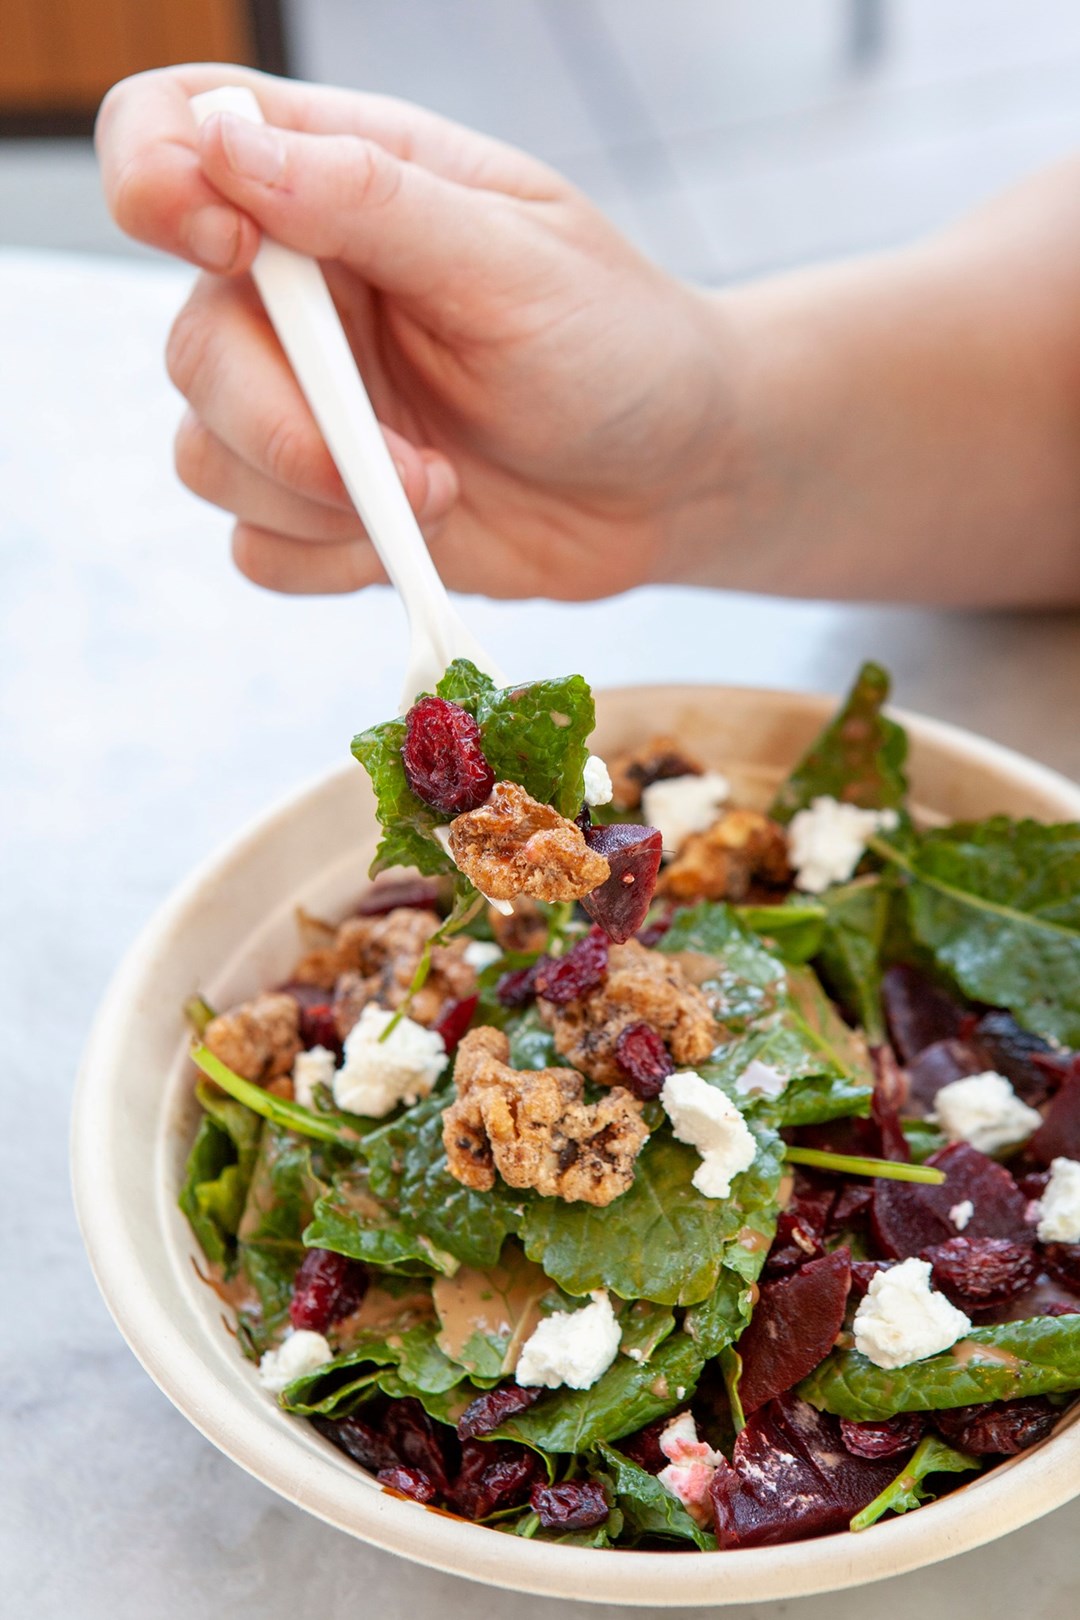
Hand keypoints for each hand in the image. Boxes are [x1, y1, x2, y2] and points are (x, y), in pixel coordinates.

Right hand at [97, 66, 732, 598]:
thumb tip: (224, 147)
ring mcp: (307, 408)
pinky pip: (257, 548)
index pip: (172, 133)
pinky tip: (422, 536)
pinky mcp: (323, 509)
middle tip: (410, 467)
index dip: (158, 181)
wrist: (675, 481)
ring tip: (441, 493)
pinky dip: (330, 559)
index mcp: (337, 184)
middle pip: (192, 348)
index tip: (232, 249)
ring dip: (318, 503)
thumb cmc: (617, 345)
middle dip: (286, 428)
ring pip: (206, 460)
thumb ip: (372, 199)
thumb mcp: (514, 261)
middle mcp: (302, 296)